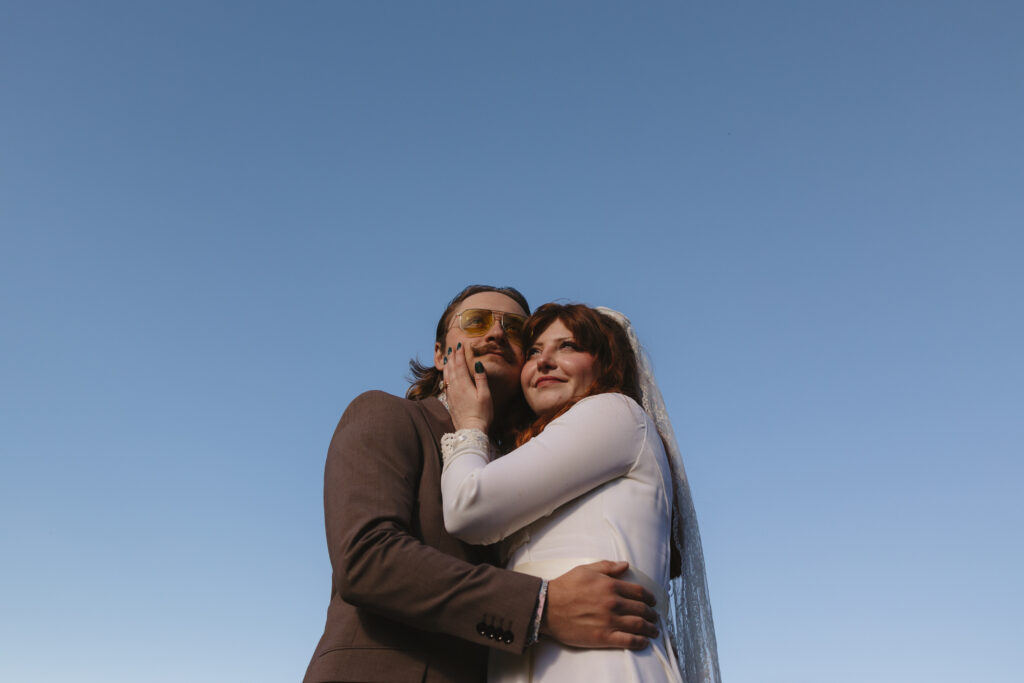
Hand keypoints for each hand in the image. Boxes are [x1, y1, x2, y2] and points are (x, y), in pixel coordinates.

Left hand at [443, 345, 493, 433]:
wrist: (470, 431)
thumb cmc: (481, 414)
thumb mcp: (485, 395)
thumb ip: (481, 378)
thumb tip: (477, 364)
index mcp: (464, 384)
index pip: (460, 365)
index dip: (460, 354)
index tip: (460, 345)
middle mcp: (455, 388)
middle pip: (452, 369)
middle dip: (452, 357)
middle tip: (452, 348)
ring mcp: (451, 395)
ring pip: (447, 376)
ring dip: (448, 365)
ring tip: (447, 357)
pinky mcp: (450, 402)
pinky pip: (446, 384)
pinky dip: (446, 376)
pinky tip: (447, 375)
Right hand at [541, 560, 658, 648]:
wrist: (547, 607)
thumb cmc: (565, 587)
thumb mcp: (586, 570)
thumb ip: (607, 567)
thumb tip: (625, 565)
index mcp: (610, 586)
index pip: (638, 592)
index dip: (649, 597)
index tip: (652, 601)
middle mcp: (613, 603)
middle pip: (641, 609)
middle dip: (651, 614)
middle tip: (655, 617)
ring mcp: (609, 621)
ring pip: (638, 625)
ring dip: (650, 628)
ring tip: (654, 630)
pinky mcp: (603, 637)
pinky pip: (628, 641)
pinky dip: (640, 642)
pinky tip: (645, 642)